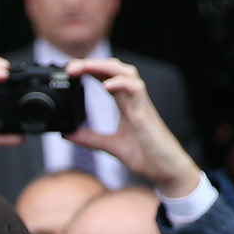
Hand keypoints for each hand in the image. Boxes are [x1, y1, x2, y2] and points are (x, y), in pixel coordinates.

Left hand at [66, 57, 204, 195]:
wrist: (165, 169)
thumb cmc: (145, 155)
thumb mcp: (110, 146)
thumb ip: (90, 138)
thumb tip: (67, 134)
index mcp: (125, 103)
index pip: (105, 77)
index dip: (88, 70)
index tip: (68, 72)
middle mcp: (133, 98)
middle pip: (114, 69)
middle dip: (91, 64)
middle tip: (70, 68)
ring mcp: (140, 103)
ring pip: (126, 72)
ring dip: (104, 66)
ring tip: (84, 67)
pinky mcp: (146, 112)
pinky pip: (136, 89)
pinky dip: (121, 84)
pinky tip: (107, 86)